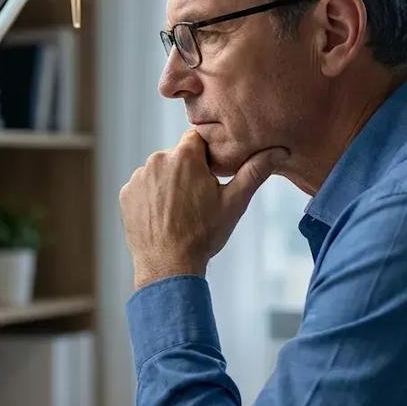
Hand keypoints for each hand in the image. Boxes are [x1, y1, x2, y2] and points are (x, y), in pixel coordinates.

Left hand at [119, 130, 287, 288]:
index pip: (198, 139)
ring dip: (170, 184)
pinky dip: (153, 197)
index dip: (207, 156)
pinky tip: (164, 217)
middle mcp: (157, 159)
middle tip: (198, 200)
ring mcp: (139, 177)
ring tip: (181, 211)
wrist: (168, 266)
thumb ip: (255, 171)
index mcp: (184, 156)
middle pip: (178, 156)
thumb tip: (280, 150)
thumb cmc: (204, 235)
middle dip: (188, 171)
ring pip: (160, 171)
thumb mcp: (235, 202)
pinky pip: (143, 187)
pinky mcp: (126, 194)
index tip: (212, 175)